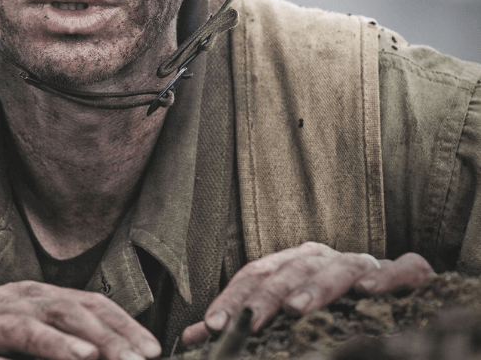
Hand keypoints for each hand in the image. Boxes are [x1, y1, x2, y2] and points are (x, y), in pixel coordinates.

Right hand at [0, 280, 161, 359]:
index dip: (121, 324)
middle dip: (104, 336)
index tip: (154, 350)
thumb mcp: (10, 328)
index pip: (84, 304)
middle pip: (61, 311)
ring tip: (90, 359)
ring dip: (57, 345)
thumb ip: (54, 337)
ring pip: (19, 328)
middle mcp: (3, 302)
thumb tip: (104, 353)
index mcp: (27, 297)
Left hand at [182, 242, 432, 345]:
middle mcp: (323, 259)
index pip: (255, 276)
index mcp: (292, 265)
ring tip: (296, 309)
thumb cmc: (328, 310)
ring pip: (336, 268)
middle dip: (265, 297)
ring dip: (315, 287)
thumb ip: (239, 325)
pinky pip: (400, 269)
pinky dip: (385, 275)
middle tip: (248, 322)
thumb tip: (191, 339)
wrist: (392, 299)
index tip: (213, 326)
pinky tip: (368, 289)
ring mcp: (363, 263)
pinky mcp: (407, 274)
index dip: (232, 299)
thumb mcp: (280, 317)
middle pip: (289, 272)